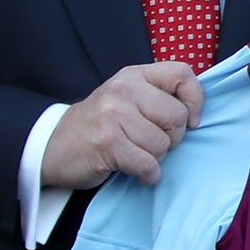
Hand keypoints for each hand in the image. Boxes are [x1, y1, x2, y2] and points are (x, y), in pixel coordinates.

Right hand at [42, 62, 204, 189]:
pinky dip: (148, 175)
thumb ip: (158, 96)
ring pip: (163, 144)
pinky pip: (148, 164)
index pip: (183, 74)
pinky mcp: (107, 143)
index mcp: (134, 75)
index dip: (195, 100)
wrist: (52, 145)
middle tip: (152, 142)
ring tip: (136, 154)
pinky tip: (137, 172)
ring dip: (156, 157)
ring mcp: (113, 115)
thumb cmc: (100, 124)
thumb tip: (197, 113)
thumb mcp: (127, 98)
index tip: (190, 120)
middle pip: (177, 116)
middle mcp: (124, 89)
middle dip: (173, 137)